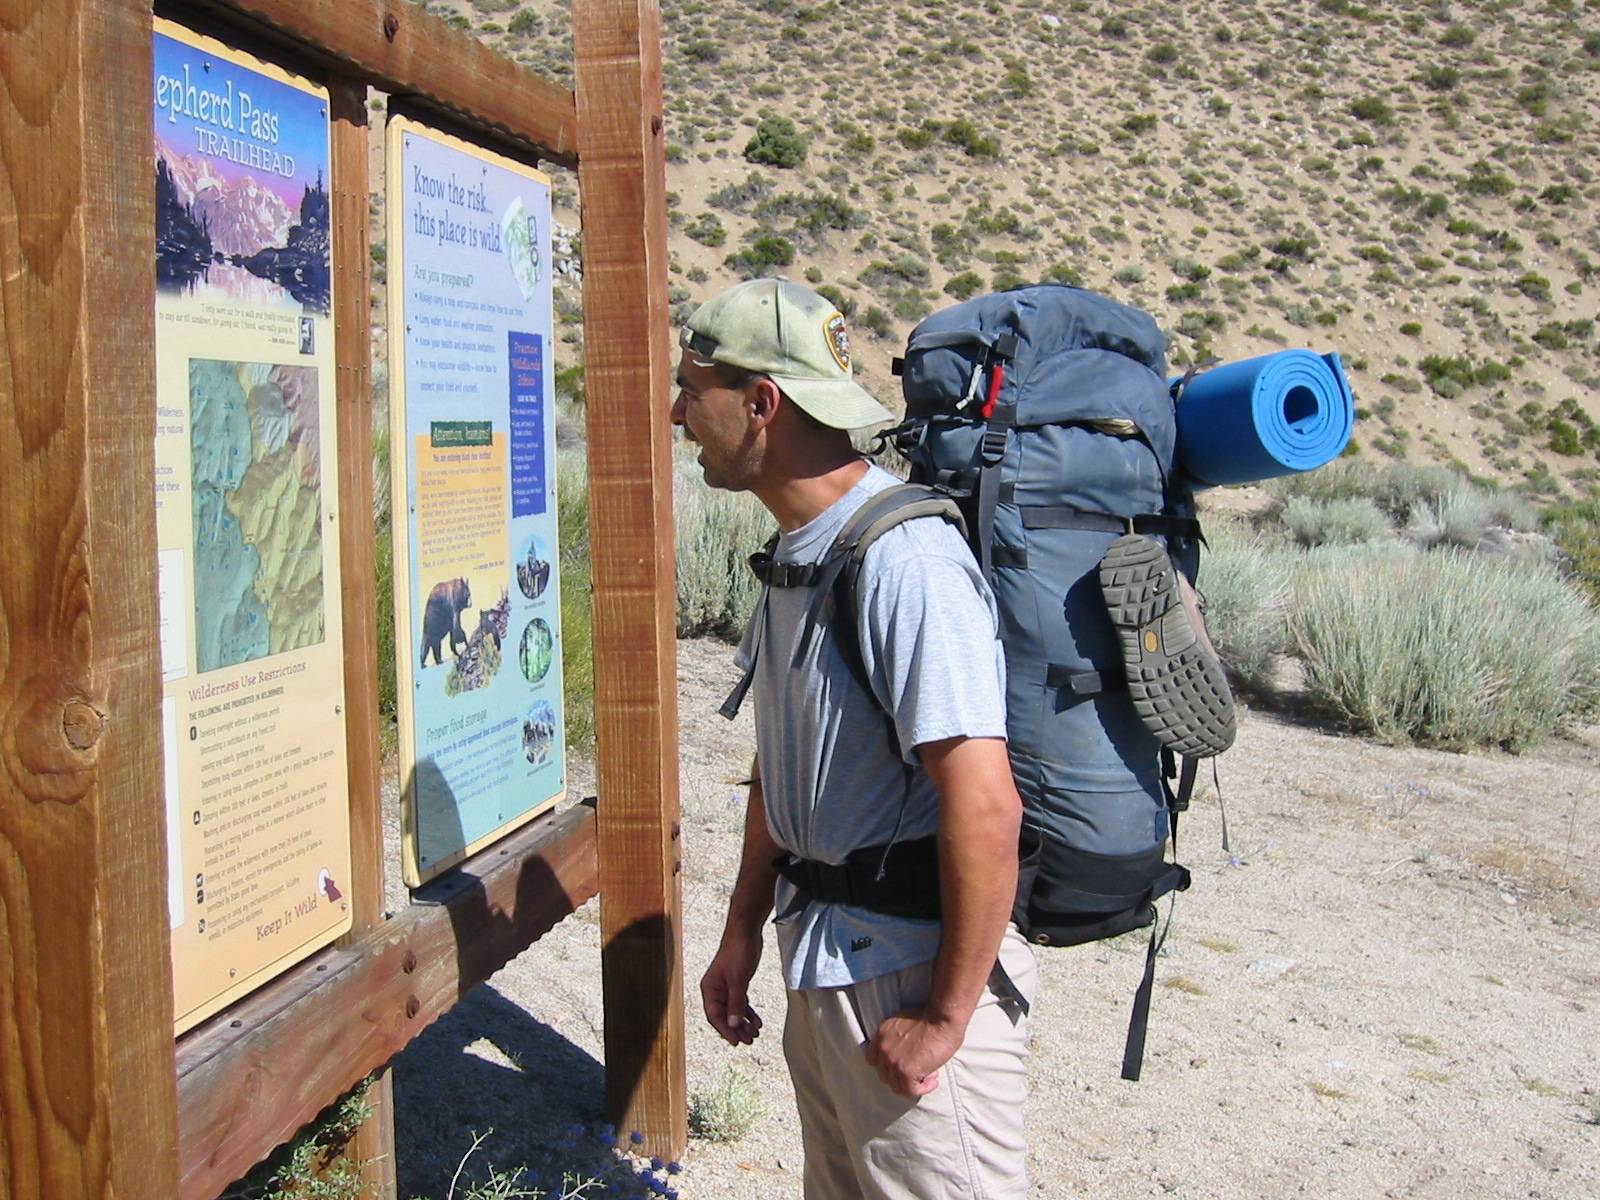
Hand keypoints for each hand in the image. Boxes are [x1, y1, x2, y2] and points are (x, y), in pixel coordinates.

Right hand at [700, 928, 764, 1045]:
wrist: (746, 932)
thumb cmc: (738, 951)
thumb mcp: (738, 980)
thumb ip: (736, 1003)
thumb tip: (734, 1026)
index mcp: (710, 989)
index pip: (714, 1016)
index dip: (725, 1030)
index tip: (737, 1041)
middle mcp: (716, 990)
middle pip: (724, 1017)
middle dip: (737, 1029)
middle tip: (750, 1040)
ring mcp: (727, 988)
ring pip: (734, 1012)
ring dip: (744, 1024)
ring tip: (755, 1034)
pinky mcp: (738, 984)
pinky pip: (741, 1004)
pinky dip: (749, 1014)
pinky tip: (757, 1022)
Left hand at [864, 1007, 965, 1097]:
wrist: (942, 1018)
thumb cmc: (931, 1018)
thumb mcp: (904, 1024)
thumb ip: (897, 1039)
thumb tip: (904, 1052)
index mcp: (881, 1035)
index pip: (873, 1060)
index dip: (888, 1067)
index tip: (900, 1067)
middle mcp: (883, 1048)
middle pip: (885, 1076)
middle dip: (901, 1077)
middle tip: (917, 1072)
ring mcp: (893, 1061)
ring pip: (897, 1086)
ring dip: (913, 1084)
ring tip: (928, 1075)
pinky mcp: (906, 1071)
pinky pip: (911, 1091)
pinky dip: (923, 1088)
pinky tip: (933, 1080)